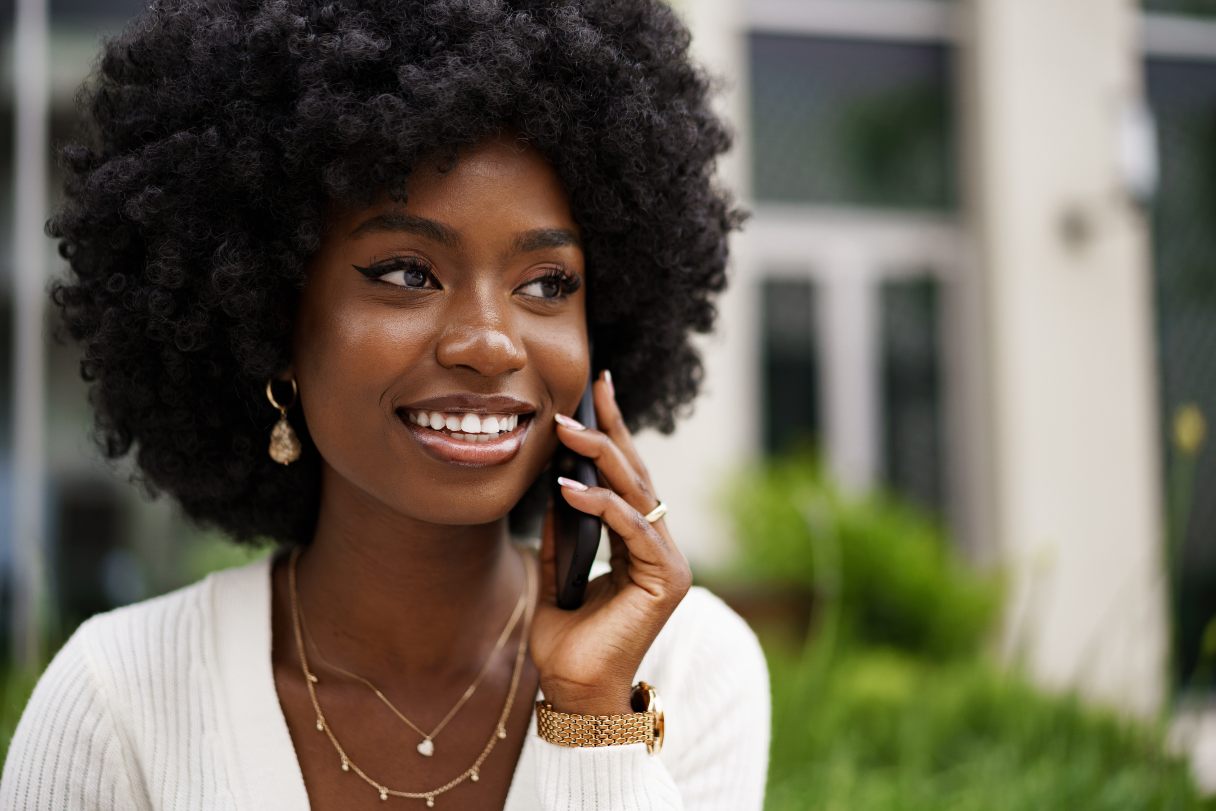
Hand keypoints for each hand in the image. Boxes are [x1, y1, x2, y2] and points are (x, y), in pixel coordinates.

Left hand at [529, 370, 691, 714]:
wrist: (574, 690)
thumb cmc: (566, 640)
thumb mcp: (554, 571)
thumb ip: (559, 531)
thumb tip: (551, 482)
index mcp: (637, 543)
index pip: (626, 477)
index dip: (613, 433)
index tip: (598, 392)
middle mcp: (659, 546)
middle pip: (637, 474)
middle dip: (611, 429)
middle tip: (590, 391)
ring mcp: (668, 561)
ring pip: (638, 493)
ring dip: (600, 458)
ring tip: (565, 431)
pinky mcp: (667, 578)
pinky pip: (632, 528)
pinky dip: (600, 505)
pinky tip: (569, 487)